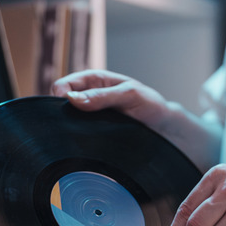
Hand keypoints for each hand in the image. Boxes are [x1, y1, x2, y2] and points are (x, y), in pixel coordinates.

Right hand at [51, 70, 169, 133]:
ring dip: (71, 129)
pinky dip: (79, 140)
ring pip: (68, 122)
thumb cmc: (150, 105)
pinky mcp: (94, 134)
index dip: (61, 96)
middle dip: (63, 114)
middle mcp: (88, 98)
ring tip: (84, 135)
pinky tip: (86, 145)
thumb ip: (102, 97)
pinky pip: (79, 137)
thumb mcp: (129, 95)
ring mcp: (90, 117)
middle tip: (75, 124)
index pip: (63, 85)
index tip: (69, 108)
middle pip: (61, 105)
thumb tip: (72, 99)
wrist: (165, 128)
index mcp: (93, 81)